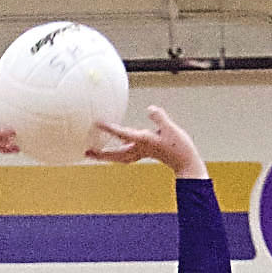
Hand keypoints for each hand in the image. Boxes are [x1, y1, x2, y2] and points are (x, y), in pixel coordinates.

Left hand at [86, 105, 205, 178]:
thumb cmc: (180, 147)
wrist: (186, 163)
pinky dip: (116, 152)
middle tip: (85, 152)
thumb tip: (150, 108)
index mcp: (143, 142)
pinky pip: (125, 154)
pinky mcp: (144, 153)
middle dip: (100, 153)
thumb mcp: (171, 129)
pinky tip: (114, 148)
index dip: (109, 128)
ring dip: (105, 155)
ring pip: (118, 156)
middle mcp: (139, 149)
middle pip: (115, 153)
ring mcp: (141, 153)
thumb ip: (159, 118)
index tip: (97, 123)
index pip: (122, 133)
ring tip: (93, 153)